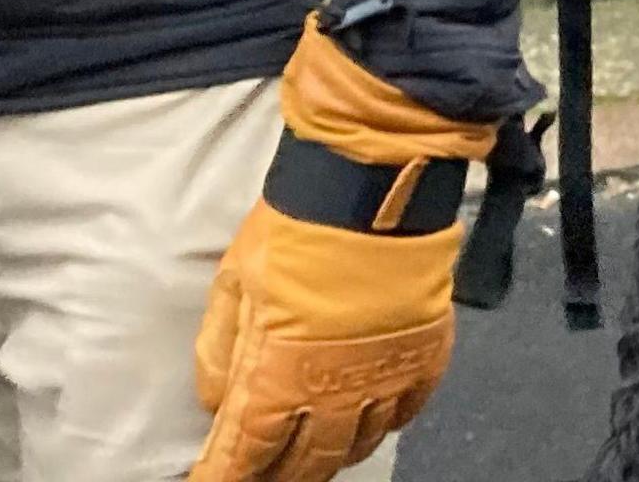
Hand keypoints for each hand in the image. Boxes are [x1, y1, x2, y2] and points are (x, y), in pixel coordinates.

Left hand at [189, 22, 496, 481]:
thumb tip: (216, 396)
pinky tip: (368, 422)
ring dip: (328, 457)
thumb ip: (220, 349)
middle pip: (303, 463)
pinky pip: (404, 414)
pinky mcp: (423, 355)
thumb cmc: (300, 226)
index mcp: (279, 375)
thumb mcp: (235, 282)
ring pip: (354, 446)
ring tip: (312, 458)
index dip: (225, 476)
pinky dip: (383, 426)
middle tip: (262, 475)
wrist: (373, 185)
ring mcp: (384, 376)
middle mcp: (333, 390)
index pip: (245, 452)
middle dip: (277, 476)